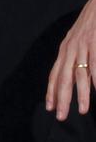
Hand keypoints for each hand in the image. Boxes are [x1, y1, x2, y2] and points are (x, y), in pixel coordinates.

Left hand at [46, 0, 95, 120]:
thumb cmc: (91, 24)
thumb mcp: (78, 40)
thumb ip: (76, 58)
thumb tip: (77, 79)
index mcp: (65, 49)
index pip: (55, 74)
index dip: (51, 91)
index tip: (50, 107)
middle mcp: (70, 48)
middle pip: (63, 78)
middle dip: (61, 98)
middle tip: (60, 116)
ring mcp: (82, 45)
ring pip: (79, 74)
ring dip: (80, 94)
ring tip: (81, 110)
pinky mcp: (94, 41)